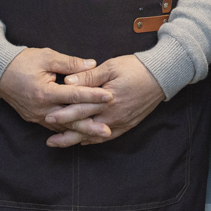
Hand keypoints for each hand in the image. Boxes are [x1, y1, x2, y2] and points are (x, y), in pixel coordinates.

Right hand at [0, 47, 112, 129]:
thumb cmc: (24, 62)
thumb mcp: (47, 57)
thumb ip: (70, 63)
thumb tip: (92, 64)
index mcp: (44, 92)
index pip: (74, 96)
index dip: (93, 96)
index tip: (110, 97)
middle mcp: (41, 108)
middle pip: (70, 119)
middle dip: (90, 126)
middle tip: (108, 130)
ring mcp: (37, 116)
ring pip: (63, 126)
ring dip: (81, 130)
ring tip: (99, 134)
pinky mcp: (35, 118)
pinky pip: (54, 126)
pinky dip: (68, 129)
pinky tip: (82, 133)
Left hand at [44, 54, 165, 147]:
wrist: (162, 76)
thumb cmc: (136, 68)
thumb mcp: (111, 66)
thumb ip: (89, 76)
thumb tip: (68, 81)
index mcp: (107, 99)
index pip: (80, 109)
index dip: (63, 114)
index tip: (48, 117)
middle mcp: (113, 114)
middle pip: (84, 126)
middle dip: (65, 132)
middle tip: (48, 139)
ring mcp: (120, 122)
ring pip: (94, 135)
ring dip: (76, 140)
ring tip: (59, 143)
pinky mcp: (127, 124)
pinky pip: (107, 137)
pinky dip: (93, 140)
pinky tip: (83, 141)